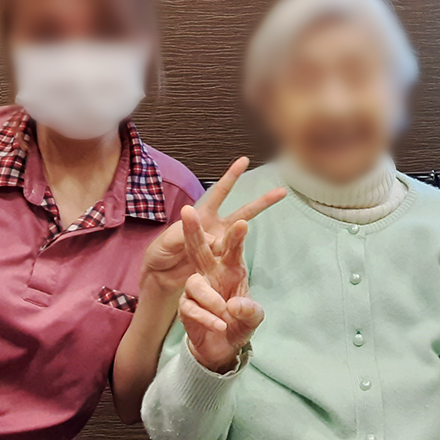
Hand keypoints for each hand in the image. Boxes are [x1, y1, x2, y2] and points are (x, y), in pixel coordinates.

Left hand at [142, 157, 285, 295]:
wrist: (158, 279)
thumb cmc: (160, 254)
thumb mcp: (166, 241)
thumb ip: (186, 235)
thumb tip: (214, 239)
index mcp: (203, 216)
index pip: (219, 192)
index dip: (231, 177)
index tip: (244, 161)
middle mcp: (216, 228)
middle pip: (243, 212)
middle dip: (262, 202)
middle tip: (281, 192)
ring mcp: (220, 247)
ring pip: (240, 237)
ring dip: (248, 234)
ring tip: (252, 238)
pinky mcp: (220, 265)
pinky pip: (230, 259)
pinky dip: (232, 260)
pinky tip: (226, 265)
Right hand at [178, 206, 263, 372]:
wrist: (224, 347)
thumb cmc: (240, 322)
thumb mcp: (254, 318)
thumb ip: (249, 310)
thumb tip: (233, 304)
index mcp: (231, 269)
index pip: (232, 249)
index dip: (236, 237)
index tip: (242, 223)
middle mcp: (211, 274)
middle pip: (199, 249)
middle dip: (193, 231)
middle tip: (188, 212)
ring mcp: (197, 290)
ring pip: (194, 283)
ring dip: (209, 297)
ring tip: (224, 311)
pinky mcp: (186, 307)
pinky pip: (190, 308)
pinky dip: (206, 317)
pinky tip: (219, 324)